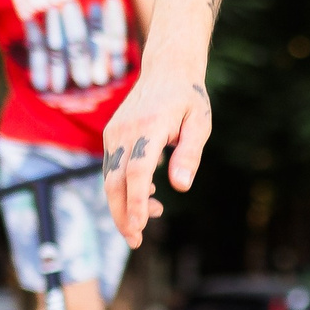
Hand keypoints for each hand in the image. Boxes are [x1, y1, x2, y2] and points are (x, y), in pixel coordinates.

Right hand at [100, 69, 212, 246]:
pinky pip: (113, 169)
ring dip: (124, 205)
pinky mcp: (112, 136)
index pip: (137, 170)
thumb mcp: (200, 123)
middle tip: (136, 241)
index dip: (136, 201)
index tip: (141, 226)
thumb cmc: (188, 98)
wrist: (167, 69)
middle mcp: (125, 131)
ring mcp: (115, 133)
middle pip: (115, 181)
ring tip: (150, 221)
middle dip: (122, 214)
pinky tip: (147, 198)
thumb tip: (181, 186)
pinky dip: (124, 189)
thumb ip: (190, 154)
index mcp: (149, 126)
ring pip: (110, 178)